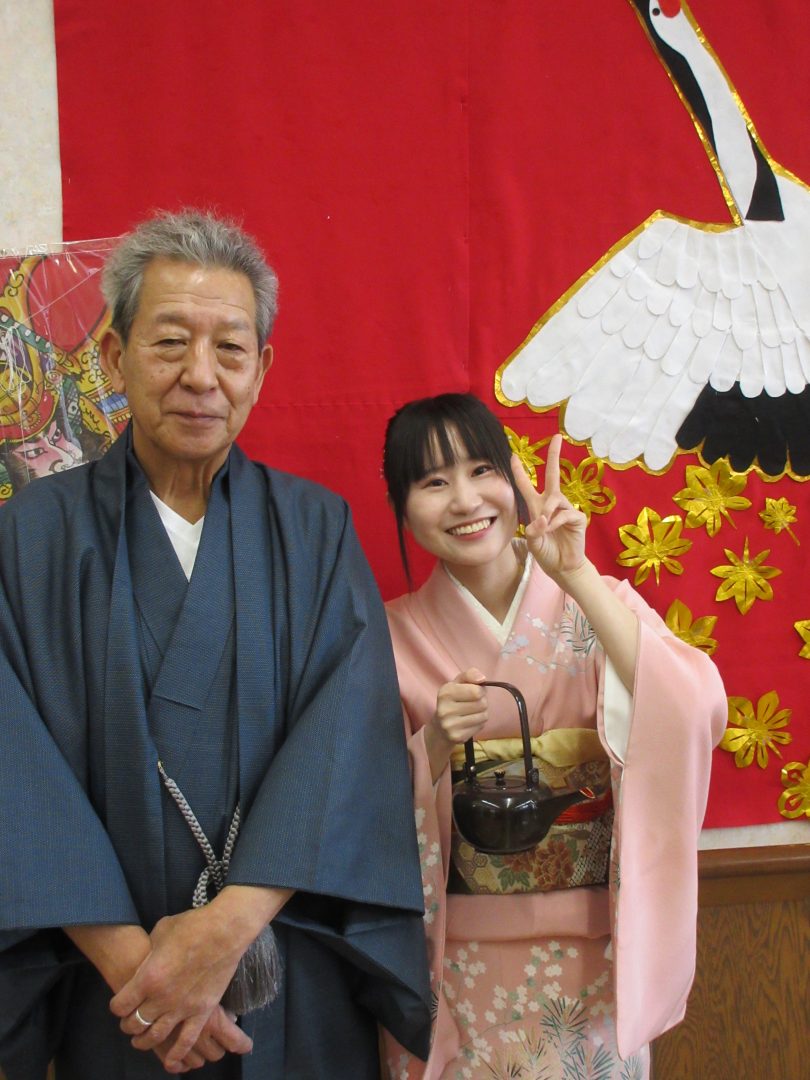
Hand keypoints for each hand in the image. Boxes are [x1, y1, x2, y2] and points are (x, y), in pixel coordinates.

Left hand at [110, 905, 243, 1068]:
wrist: (225, 930)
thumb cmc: (192, 926)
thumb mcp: (161, 932)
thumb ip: (150, 953)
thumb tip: (148, 961)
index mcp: (147, 978)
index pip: (120, 1006)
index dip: (118, 1006)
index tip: (121, 1003)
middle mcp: (161, 998)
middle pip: (135, 1023)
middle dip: (128, 1024)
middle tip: (130, 1021)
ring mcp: (182, 1008)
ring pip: (155, 1036)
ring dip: (144, 1041)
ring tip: (142, 1039)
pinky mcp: (202, 1011)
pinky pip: (186, 1041)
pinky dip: (176, 1054)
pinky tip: (170, 1062)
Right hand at [424, 668, 487, 779]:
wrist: (439, 728)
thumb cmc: (452, 701)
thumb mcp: (457, 683)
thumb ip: (470, 675)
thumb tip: (482, 678)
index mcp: (445, 693)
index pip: (477, 691)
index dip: (480, 690)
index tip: (474, 692)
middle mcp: (445, 710)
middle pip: (482, 704)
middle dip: (482, 702)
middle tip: (472, 704)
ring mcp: (450, 725)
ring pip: (484, 715)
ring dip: (482, 713)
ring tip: (471, 713)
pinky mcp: (457, 737)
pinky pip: (481, 726)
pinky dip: (479, 723)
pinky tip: (469, 722)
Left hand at [510, 434, 586, 579]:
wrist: (562, 567)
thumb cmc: (546, 552)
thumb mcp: (532, 541)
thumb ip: (534, 529)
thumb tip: (543, 518)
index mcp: (537, 507)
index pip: (526, 485)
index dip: (519, 471)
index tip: (514, 455)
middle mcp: (552, 504)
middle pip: (553, 474)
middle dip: (554, 455)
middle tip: (556, 437)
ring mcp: (566, 509)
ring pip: (554, 499)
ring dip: (547, 511)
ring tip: (544, 526)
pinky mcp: (577, 517)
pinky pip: (564, 513)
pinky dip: (555, 522)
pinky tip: (552, 530)